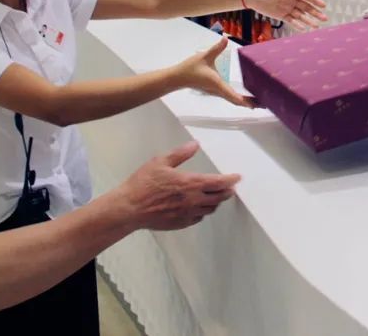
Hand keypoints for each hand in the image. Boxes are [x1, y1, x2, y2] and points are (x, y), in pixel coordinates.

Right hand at [118, 141, 240, 230]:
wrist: (130, 208)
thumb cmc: (144, 183)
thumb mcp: (160, 161)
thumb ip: (180, 154)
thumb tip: (195, 144)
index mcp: (190, 183)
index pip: (218, 182)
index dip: (230, 180)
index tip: (237, 178)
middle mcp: (194, 200)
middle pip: (218, 197)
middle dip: (227, 191)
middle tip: (231, 187)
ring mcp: (188, 214)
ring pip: (210, 209)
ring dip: (216, 202)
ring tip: (218, 196)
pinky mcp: (181, 223)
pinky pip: (199, 218)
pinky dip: (203, 211)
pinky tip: (200, 207)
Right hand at [173, 38, 253, 106]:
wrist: (178, 77)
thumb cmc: (190, 68)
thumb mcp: (205, 56)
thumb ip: (217, 48)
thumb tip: (226, 38)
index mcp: (218, 84)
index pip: (233, 96)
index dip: (245, 101)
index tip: (255, 105)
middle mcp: (219, 91)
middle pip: (236, 100)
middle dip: (250, 103)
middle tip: (264, 104)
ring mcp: (216, 92)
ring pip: (233, 99)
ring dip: (245, 101)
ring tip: (258, 101)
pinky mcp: (215, 90)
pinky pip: (229, 96)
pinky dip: (238, 98)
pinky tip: (244, 95)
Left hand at [243, 0, 327, 30]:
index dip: (315, 0)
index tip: (324, 6)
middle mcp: (292, 0)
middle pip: (306, 7)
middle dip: (316, 13)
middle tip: (325, 18)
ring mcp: (287, 8)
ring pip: (301, 16)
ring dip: (309, 21)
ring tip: (317, 26)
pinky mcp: (282, 15)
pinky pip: (292, 21)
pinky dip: (298, 25)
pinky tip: (304, 29)